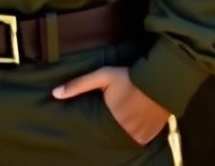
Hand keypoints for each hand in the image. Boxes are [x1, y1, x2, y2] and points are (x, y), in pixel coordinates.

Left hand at [53, 66, 170, 144]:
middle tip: (116, 113)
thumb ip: (79, 85)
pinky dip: (137, 131)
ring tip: (126, 115)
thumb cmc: (128, 76)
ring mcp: (141, 135)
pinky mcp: (152, 135)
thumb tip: (55, 94)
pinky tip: (137, 118)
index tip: (101, 113)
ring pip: (127, 138)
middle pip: (113, 134)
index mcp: (112, 120)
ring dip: (125, 129)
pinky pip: (141, 138)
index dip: (99, 122)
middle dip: (112, 125)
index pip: (98, 130)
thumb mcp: (102, 76)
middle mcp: (127, 132)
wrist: (160, 79)